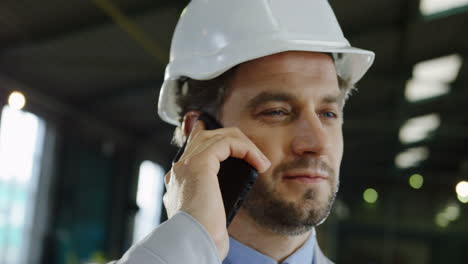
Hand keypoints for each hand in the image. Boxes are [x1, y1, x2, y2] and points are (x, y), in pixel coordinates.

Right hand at [163, 120, 270, 258]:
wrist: (194, 243)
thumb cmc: (203, 235)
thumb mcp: (209, 214)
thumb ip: (212, 198)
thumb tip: (226, 193)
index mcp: (178, 181)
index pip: (193, 147)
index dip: (216, 141)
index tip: (240, 149)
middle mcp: (179, 169)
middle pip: (207, 136)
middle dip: (234, 140)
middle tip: (255, 157)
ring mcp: (187, 163)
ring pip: (218, 136)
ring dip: (245, 145)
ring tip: (261, 161)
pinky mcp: (200, 162)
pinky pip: (228, 143)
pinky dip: (247, 150)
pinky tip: (259, 163)